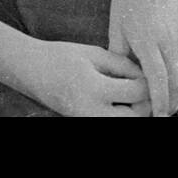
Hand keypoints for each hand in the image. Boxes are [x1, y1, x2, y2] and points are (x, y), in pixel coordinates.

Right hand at [10, 39, 149, 115]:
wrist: (31, 71)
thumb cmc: (61, 57)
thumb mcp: (93, 54)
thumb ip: (122, 64)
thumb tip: (146, 77)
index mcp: (94, 88)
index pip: (137, 92)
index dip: (146, 81)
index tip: (143, 71)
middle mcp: (91, 111)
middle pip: (136, 117)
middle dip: (145, 102)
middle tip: (139, 86)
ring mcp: (87, 120)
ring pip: (125, 124)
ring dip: (134, 111)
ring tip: (128, 94)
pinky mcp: (84, 122)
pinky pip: (112, 122)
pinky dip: (120, 114)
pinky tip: (117, 101)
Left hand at [107, 0, 177, 116]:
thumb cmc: (125, 1)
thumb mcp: (115, 29)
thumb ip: (118, 57)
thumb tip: (120, 81)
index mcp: (148, 40)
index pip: (158, 81)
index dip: (158, 102)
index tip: (155, 115)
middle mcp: (169, 40)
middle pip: (177, 83)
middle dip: (171, 104)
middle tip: (162, 114)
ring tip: (172, 105)